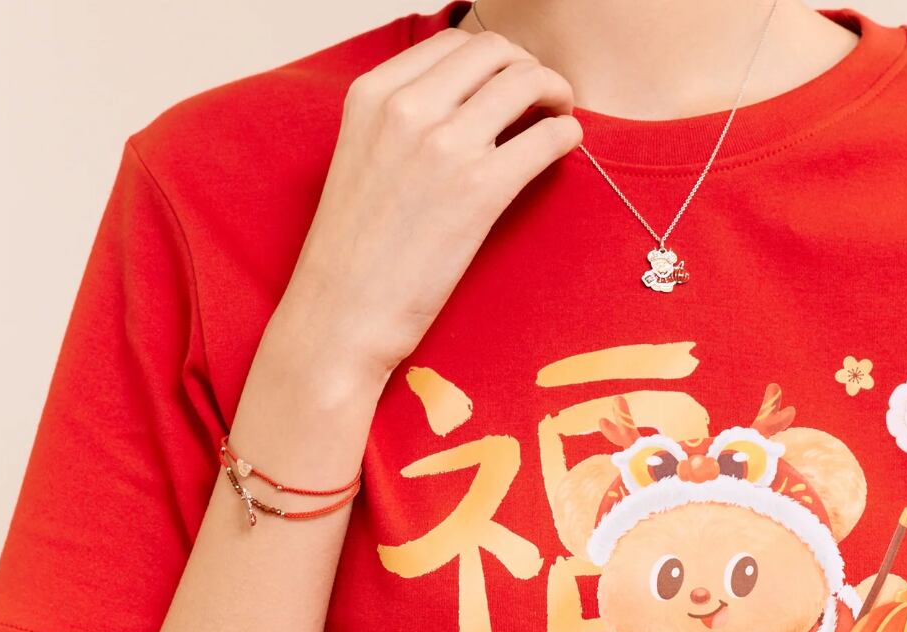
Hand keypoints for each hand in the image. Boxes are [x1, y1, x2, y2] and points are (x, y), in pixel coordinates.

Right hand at [262, 26, 581, 398]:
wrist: (341, 312)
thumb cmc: (353, 251)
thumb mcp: (361, 157)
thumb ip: (401, 120)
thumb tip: (463, 103)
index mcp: (372, 94)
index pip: (452, 42)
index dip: (493, 57)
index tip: (507, 81)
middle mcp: (407, 108)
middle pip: (494, 51)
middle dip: (527, 66)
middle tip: (543, 96)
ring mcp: (445, 146)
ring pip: (526, 82)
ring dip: (555, 93)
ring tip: (560, 115)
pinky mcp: (480, 190)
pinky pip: (545, 137)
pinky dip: (566, 133)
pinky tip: (565, 146)